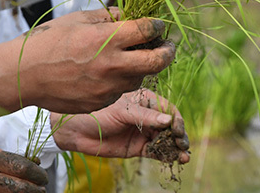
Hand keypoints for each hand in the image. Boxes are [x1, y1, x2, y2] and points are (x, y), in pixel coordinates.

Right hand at [13, 8, 175, 113]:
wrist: (23, 74)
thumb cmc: (48, 41)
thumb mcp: (80, 19)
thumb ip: (110, 17)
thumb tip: (132, 15)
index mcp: (109, 39)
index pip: (148, 30)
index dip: (157, 25)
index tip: (156, 25)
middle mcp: (113, 65)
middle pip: (158, 61)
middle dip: (168, 51)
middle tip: (168, 46)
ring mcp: (108, 87)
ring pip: (140, 77)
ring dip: (142, 67)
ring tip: (132, 58)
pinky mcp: (101, 102)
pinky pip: (121, 91)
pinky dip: (121, 80)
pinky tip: (108, 73)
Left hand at [51, 89, 189, 163]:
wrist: (75, 130)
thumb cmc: (97, 112)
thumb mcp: (122, 111)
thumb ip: (146, 117)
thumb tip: (169, 121)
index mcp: (146, 99)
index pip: (168, 109)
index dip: (176, 119)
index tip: (177, 130)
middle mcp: (147, 115)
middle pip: (170, 125)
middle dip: (179, 135)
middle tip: (182, 145)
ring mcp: (143, 132)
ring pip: (165, 139)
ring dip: (176, 147)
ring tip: (184, 156)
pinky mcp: (138, 147)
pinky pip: (156, 151)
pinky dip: (166, 155)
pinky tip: (176, 160)